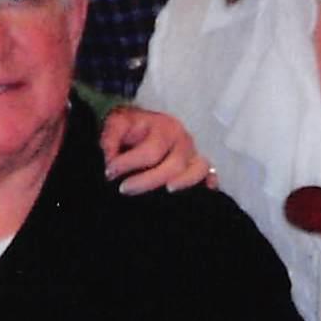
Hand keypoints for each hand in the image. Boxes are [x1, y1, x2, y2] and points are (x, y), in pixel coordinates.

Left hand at [99, 105, 213, 194]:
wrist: (143, 124)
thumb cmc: (131, 126)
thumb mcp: (117, 124)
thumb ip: (110, 138)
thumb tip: (109, 159)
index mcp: (164, 127)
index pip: (151, 150)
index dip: (128, 164)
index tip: (109, 173)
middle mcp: (183, 141)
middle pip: (174, 165)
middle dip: (147, 180)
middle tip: (124, 189)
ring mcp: (194, 155)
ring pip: (198, 169)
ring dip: (184, 182)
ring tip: (166, 191)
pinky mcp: (201, 167)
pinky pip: (210, 177)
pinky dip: (207, 186)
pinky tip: (198, 196)